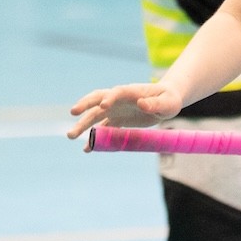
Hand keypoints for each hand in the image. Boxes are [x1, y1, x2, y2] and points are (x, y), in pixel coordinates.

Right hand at [66, 83, 180, 137]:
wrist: (166, 102)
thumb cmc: (169, 100)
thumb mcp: (168, 103)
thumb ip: (156, 104)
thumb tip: (142, 104)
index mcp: (131, 92)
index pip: (117, 92)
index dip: (110, 97)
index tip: (103, 106)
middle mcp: (119, 99)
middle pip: (98, 100)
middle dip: (85, 105)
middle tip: (73, 113)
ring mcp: (115, 110)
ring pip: (95, 116)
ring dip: (83, 125)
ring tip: (71, 136)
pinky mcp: (116, 120)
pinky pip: (102, 129)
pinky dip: (95, 138)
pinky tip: (87, 149)